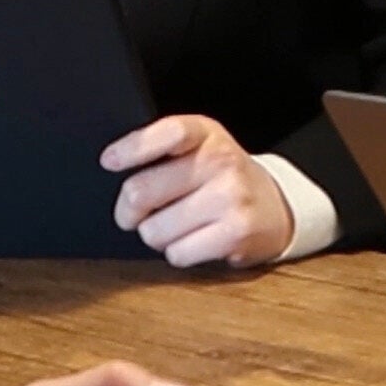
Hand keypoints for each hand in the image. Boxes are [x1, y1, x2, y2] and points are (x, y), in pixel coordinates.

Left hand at [102, 114, 294, 268]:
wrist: (276, 207)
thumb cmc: (224, 178)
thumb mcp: (201, 147)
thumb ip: (162, 148)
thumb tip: (112, 164)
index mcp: (207, 134)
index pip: (168, 132)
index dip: (132, 148)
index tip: (109, 161)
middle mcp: (221, 161)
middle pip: (141, 192)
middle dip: (129, 210)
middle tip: (136, 213)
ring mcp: (230, 198)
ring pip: (154, 230)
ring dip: (157, 234)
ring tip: (178, 225)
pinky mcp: (235, 233)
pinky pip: (177, 253)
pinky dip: (178, 252)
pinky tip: (196, 239)